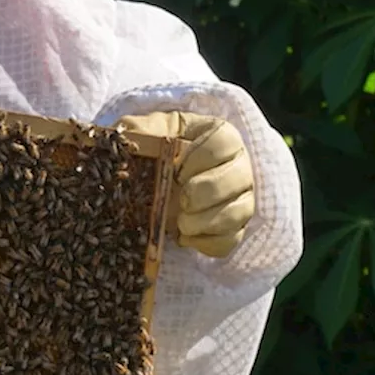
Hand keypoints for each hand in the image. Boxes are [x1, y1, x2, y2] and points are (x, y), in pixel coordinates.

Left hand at [116, 111, 254, 257]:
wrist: (155, 175)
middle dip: (208, 193)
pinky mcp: (232, 227)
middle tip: (182, 201)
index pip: (225, 140)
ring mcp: (238, 198)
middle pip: (241, 177)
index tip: (177, 170)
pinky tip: (184, 238)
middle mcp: (236, 165)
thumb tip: (132, 141)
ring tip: (181, 223)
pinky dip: (207, 243)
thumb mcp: (144, 132)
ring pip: (241, 211)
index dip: (203, 157)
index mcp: (217, 135)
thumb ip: (140, 131)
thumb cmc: (153, 147)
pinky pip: (231, 240)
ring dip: (209, 221)